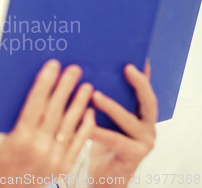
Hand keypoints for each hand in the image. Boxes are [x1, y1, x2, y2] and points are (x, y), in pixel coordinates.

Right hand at [0, 59, 94, 187]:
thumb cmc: (1, 156)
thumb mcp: (4, 135)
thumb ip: (20, 115)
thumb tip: (38, 89)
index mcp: (19, 137)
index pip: (35, 103)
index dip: (45, 83)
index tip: (53, 65)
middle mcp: (38, 147)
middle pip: (55, 111)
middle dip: (65, 87)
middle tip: (74, 69)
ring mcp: (53, 158)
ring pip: (69, 125)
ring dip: (79, 103)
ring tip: (86, 85)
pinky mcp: (63, 167)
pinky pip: (78, 143)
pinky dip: (85, 126)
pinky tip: (89, 110)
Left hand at [89, 62, 157, 186]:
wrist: (104, 178)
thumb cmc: (101, 144)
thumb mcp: (105, 118)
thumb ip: (103, 99)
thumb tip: (87, 71)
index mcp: (142, 115)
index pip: (144, 90)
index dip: (143, 74)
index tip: (137, 55)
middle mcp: (148, 127)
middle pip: (148, 102)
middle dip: (139, 84)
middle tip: (127, 68)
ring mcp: (144, 142)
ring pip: (129, 120)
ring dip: (112, 106)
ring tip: (94, 94)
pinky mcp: (133, 156)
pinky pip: (114, 140)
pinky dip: (98, 130)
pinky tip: (84, 122)